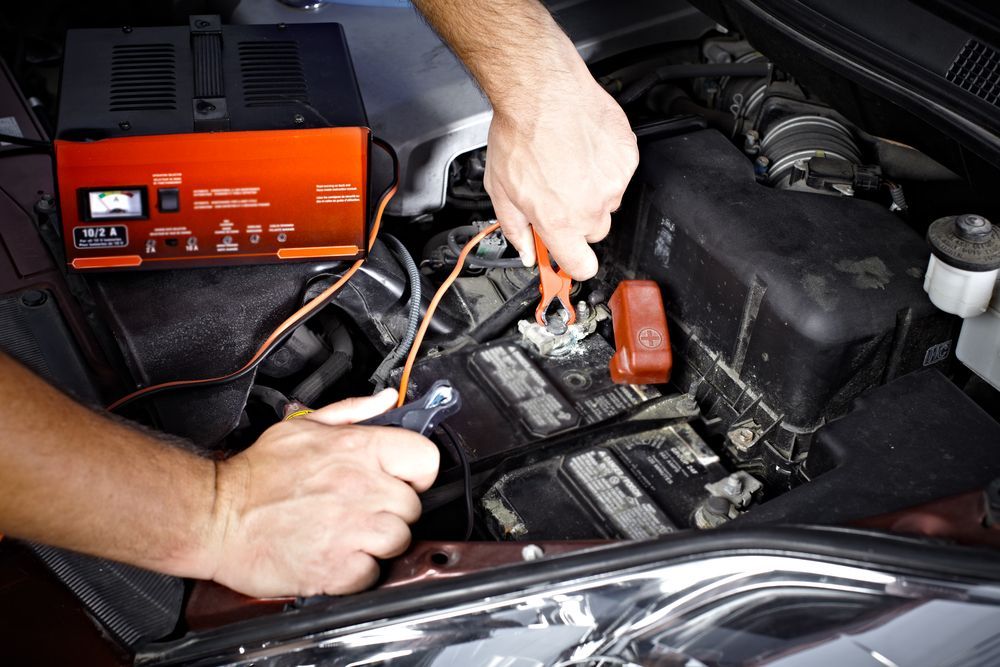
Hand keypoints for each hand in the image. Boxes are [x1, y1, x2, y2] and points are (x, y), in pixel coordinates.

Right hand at [203, 389, 438, 597]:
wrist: (215, 516)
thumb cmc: (256, 474)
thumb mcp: (305, 426)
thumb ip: (353, 411)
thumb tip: (388, 400)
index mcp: (358, 449)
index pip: (426, 459)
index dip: (417, 473)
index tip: (402, 480)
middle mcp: (362, 488)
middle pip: (413, 506)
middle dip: (392, 510)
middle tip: (361, 509)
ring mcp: (353, 529)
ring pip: (399, 540)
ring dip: (378, 542)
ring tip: (347, 533)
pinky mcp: (339, 568)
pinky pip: (373, 574)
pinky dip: (358, 572)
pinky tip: (335, 556)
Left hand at [485, 63, 637, 279]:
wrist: (542, 89)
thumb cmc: (520, 133)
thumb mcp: (501, 188)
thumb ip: (516, 228)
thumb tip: (526, 252)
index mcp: (560, 221)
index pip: (582, 266)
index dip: (574, 264)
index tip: (569, 256)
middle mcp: (590, 207)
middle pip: (593, 232)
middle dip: (577, 220)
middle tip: (558, 193)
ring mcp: (614, 183)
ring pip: (608, 201)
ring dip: (592, 191)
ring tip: (569, 163)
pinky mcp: (627, 158)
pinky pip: (619, 173)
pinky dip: (604, 165)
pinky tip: (583, 148)